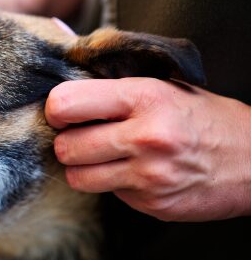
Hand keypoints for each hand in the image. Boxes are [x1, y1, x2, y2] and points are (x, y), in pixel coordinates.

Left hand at [45, 77, 250, 220]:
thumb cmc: (203, 117)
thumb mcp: (163, 86)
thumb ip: (112, 81)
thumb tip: (61, 56)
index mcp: (144, 98)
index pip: (67, 103)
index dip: (56, 110)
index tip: (63, 113)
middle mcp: (145, 137)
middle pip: (67, 146)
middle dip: (67, 142)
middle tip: (81, 137)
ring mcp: (149, 175)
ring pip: (78, 177)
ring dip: (83, 168)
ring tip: (102, 157)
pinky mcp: (152, 204)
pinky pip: (107, 194)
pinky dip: (112, 184)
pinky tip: (133, 171)